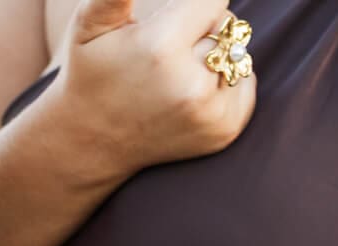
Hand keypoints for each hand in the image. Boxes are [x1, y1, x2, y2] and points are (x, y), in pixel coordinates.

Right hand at [45, 0, 257, 188]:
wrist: (94, 140)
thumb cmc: (90, 70)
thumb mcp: (90, 23)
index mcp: (160, 48)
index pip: (213, 1)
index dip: (195, 4)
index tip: (175, 17)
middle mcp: (192, 85)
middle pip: (227, 28)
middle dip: (204, 27)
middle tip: (171, 46)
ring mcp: (212, 113)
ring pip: (238, 55)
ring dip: (217, 54)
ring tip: (180, 68)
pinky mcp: (225, 131)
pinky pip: (246, 83)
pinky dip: (229, 79)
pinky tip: (195, 87)